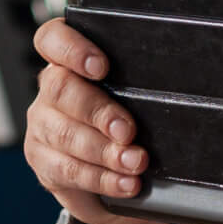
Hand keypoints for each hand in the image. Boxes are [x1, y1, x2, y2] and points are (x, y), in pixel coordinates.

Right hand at [22, 17, 169, 223]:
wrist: (111, 178)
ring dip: (105, 151)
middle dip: (99, 111)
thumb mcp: (135, 100)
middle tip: (128, 131)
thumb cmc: (126, 125)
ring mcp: (42, 126)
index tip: (102, 67)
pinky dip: (103, 179)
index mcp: (68, 63)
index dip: (72, 49)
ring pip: (65, 134)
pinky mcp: (44, 162)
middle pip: (61, 89)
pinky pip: (69, 171)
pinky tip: (126, 183)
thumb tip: (180, 89)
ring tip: (135, 163)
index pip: (53, 39)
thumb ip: (140, 88)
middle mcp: (50, 90)